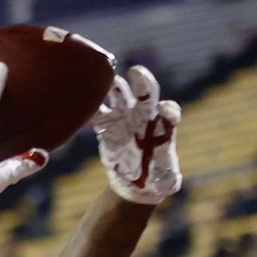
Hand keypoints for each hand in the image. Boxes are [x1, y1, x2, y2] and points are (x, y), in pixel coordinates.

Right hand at [94, 65, 180, 204]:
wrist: (137, 183)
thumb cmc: (157, 179)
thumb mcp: (166, 180)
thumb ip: (168, 172)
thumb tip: (172, 175)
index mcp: (164, 126)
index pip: (169, 111)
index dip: (168, 111)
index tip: (165, 112)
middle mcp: (146, 115)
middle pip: (145, 90)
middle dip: (141, 79)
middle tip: (135, 72)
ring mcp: (125, 117)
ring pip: (119, 93)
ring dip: (113, 85)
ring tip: (106, 81)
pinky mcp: (106, 126)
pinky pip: (97, 112)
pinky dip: (90, 107)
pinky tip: (84, 103)